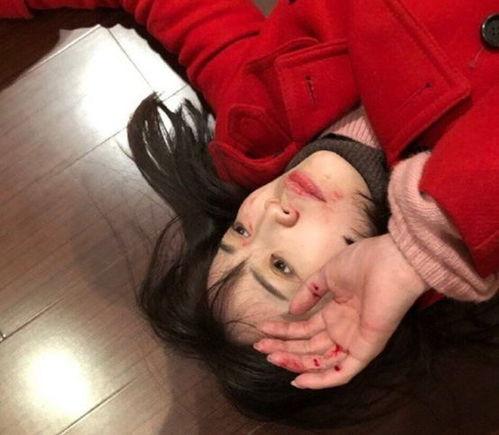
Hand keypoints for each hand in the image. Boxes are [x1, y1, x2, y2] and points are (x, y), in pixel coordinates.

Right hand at [254, 234, 428, 388]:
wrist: (392, 261)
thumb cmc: (364, 262)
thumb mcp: (328, 274)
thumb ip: (309, 292)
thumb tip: (291, 310)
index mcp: (336, 312)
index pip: (306, 328)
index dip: (283, 330)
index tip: (263, 328)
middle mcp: (343, 329)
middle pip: (308, 346)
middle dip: (283, 346)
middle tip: (260, 346)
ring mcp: (354, 341)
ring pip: (320, 361)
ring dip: (295, 361)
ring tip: (271, 356)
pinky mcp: (365, 350)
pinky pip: (343, 372)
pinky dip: (321, 380)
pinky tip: (298, 379)